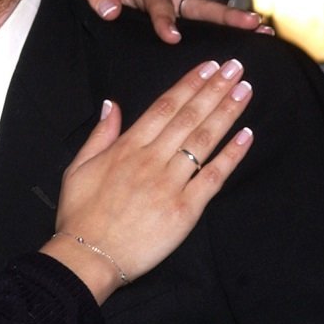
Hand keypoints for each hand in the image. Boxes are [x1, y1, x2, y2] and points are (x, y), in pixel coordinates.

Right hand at [42, 59, 253, 301]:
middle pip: (189, 116)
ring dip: (227, 112)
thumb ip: (99, 135)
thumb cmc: (80, 214)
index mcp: (127, 147)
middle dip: (215, 89)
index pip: (165, 107)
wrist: (88, 256)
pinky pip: (212, 176)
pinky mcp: (185, 210)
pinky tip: (246, 135)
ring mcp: (170, 184)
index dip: (190, 84)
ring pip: (204, 140)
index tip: (209, 67)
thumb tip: (111, 105)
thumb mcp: (78, 167)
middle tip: (235, 67)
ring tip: (244, 90)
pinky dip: (231, 155)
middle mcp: (151, 159)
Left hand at [55, 0, 271, 41]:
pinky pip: (201, 26)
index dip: (164, 18)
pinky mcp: (176, 19)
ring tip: (264, 33)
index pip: (157, 0)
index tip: (171, 37)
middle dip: (225, 15)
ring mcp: (174, 6)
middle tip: (252, 24)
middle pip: (198, 4)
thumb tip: (111, 9)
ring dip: (234, 23)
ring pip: (206, 15)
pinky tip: (246, 45)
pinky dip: (223, 33)